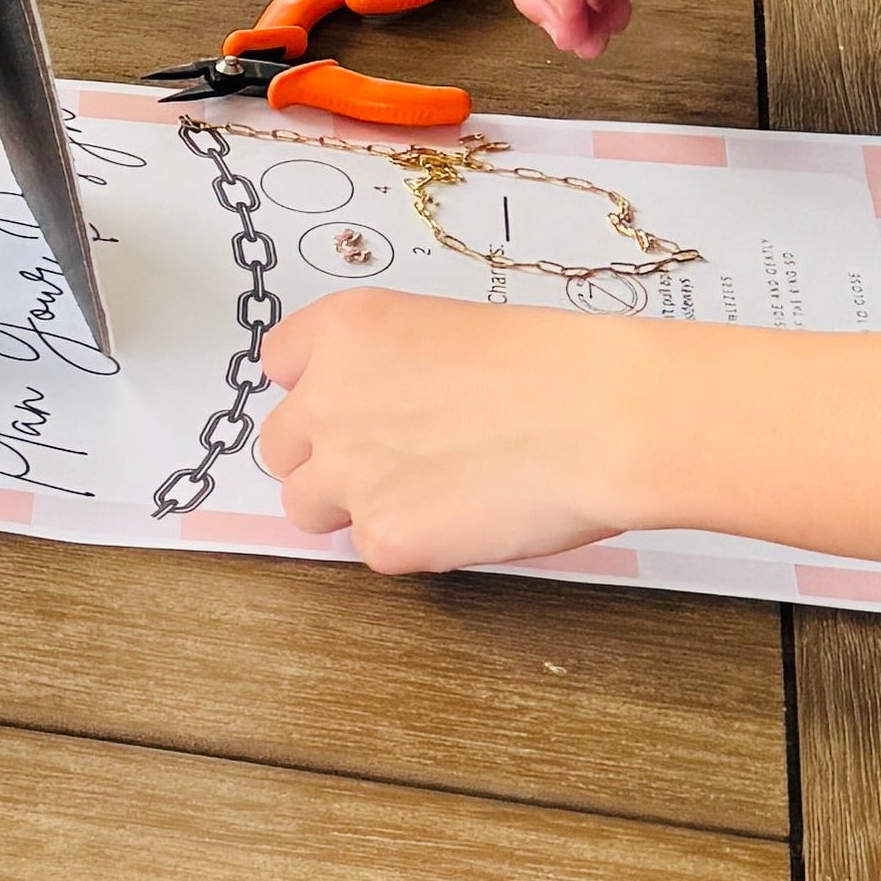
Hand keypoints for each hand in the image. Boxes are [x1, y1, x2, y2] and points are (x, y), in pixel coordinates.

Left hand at [256, 288, 664, 572]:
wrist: (601, 418)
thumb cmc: (551, 368)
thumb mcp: (443, 331)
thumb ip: (386, 368)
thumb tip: (379, 411)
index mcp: (343, 331)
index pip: (279, 364)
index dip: (315, 390)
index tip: (347, 404)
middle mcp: (327, 398)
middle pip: (279, 444)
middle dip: (321, 456)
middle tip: (384, 461)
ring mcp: (347, 472)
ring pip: (305, 505)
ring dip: (348, 506)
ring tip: (419, 495)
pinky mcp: (383, 539)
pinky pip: (369, 550)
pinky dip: (407, 544)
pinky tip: (459, 518)